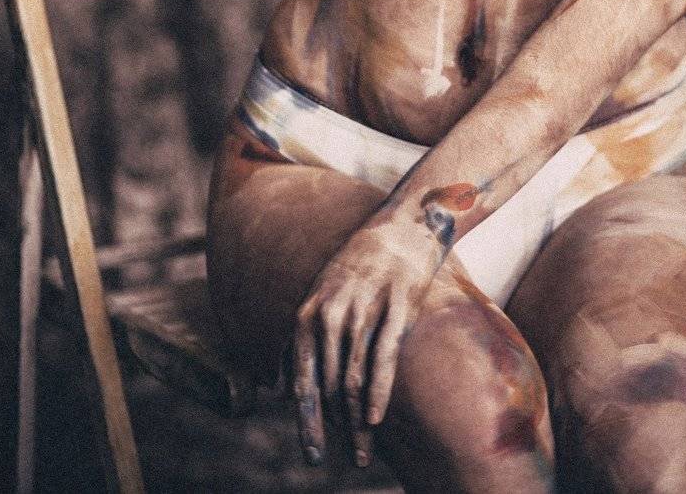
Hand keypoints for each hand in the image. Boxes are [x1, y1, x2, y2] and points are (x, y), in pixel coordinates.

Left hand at [292, 212, 443, 468]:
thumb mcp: (321, 295)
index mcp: (308, 312)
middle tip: (352, 462)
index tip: (314, 457)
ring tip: (365, 452)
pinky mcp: (396, 302)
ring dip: (357, 422)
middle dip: (337, 430)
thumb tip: (282, 387)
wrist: (403, 224)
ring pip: (352, 378)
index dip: (308, 423)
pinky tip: (374, 418)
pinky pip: (382, 356)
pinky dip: (377, 391)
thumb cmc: (361, 264)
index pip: (303, 381)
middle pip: (328, 387)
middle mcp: (330, 311)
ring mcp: (363, 307)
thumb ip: (302, 339)